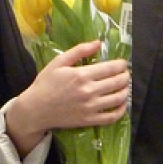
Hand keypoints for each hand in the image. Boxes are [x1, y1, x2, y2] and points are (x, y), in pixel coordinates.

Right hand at [5, 40, 129, 155]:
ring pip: (118, 99)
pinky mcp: (90, 120)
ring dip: (126, 90)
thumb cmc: (46, 82)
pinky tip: (122, 104)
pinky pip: (112, 117)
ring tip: (125, 86)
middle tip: (125, 73)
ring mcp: (91, 107)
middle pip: (117, 82)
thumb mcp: (59, 62)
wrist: (36, 108)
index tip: (123, 63)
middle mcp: (89, 91)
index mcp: (82, 75)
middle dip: (125, 76)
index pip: (110, 68)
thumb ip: (79, 50)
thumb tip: (98, 42)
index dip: (121, 65)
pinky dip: (121, 110)